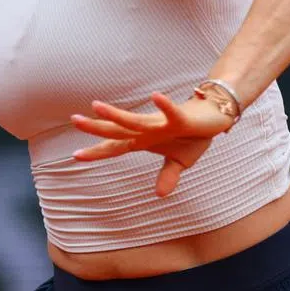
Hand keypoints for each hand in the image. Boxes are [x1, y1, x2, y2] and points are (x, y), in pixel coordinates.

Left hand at [70, 92, 236, 197]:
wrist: (215, 119)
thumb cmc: (193, 136)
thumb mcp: (180, 162)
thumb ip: (168, 176)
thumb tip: (160, 194)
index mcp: (144, 141)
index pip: (116, 147)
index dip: (97, 151)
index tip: (76, 155)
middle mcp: (148, 130)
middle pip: (117, 129)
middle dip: (96, 126)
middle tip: (74, 120)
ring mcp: (162, 124)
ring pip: (135, 119)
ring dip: (116, 114)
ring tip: (96, 106)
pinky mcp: (181, 118)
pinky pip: (171, 113)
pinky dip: (164, 106)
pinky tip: (155, 96)